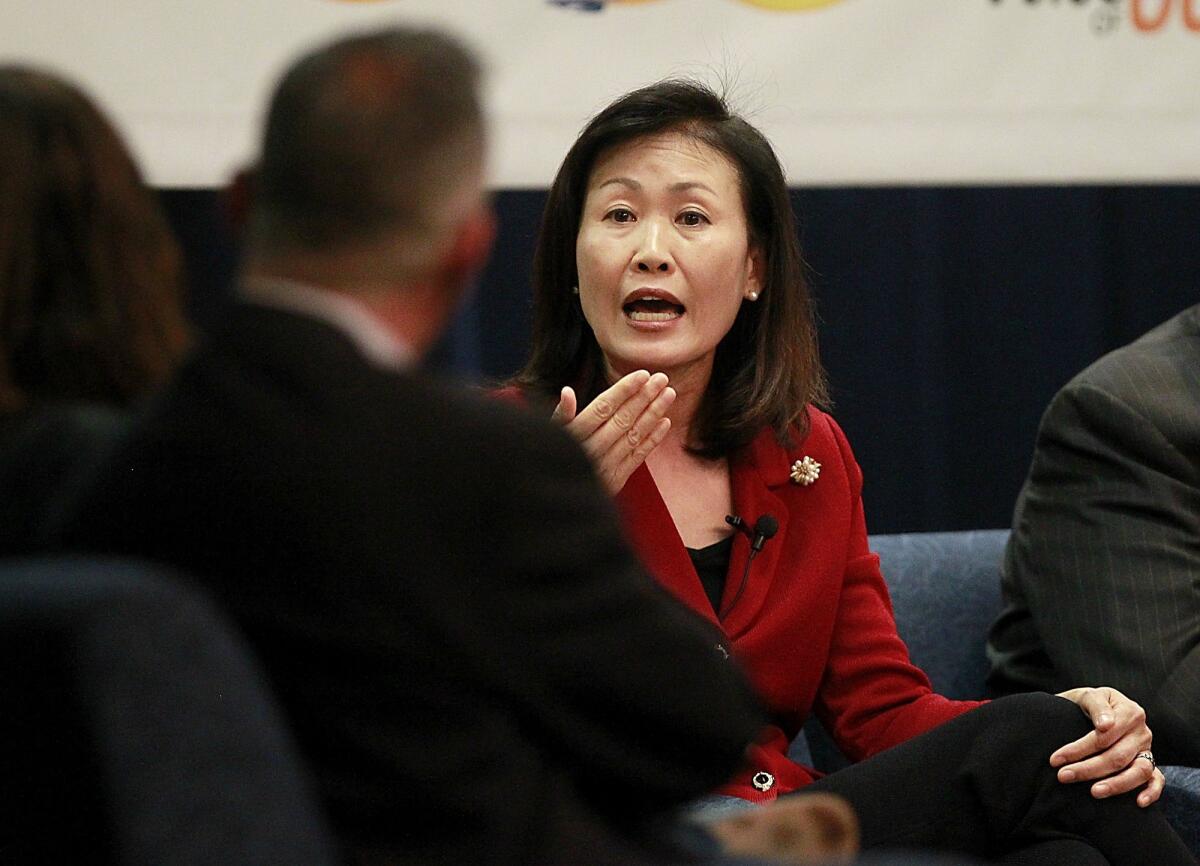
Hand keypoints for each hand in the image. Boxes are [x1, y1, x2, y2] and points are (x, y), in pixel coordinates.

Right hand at [552, 370, 674, 495]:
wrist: (559, 501)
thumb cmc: (553, 458)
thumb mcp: (550, 434)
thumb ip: (561, 414)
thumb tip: (567, 391)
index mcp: (576, 434)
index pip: (604, 406)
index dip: (625, 390)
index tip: (643, 374)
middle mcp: (593, 448)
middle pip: (623, 418)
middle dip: (645, 397)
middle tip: (662, 378)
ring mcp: (607, 464)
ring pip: (634, 434)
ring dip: (654, 413)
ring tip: (669, 394)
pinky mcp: (616, 479)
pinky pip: (638, 456)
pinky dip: (653, 439)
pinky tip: (665, 422)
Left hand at [1052, 686, 1163, 806]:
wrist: (1095, 709)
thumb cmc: (1088, 704)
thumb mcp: (1088, 696)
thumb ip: (1097, 706)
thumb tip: (1105, 725)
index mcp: (1130, 712)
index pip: (1103, 736)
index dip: (1078, 749)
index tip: (1055, 760)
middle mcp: (1142, 732)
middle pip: (1117, 757)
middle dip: (1088, 769)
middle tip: (1063, 777)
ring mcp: (1147, 750)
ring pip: (1138, 771)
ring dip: (1116, 785)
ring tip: (1093, 792)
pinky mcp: (1150, 764)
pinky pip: (1156, 780)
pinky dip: (1152, 792)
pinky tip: (1137, 803)